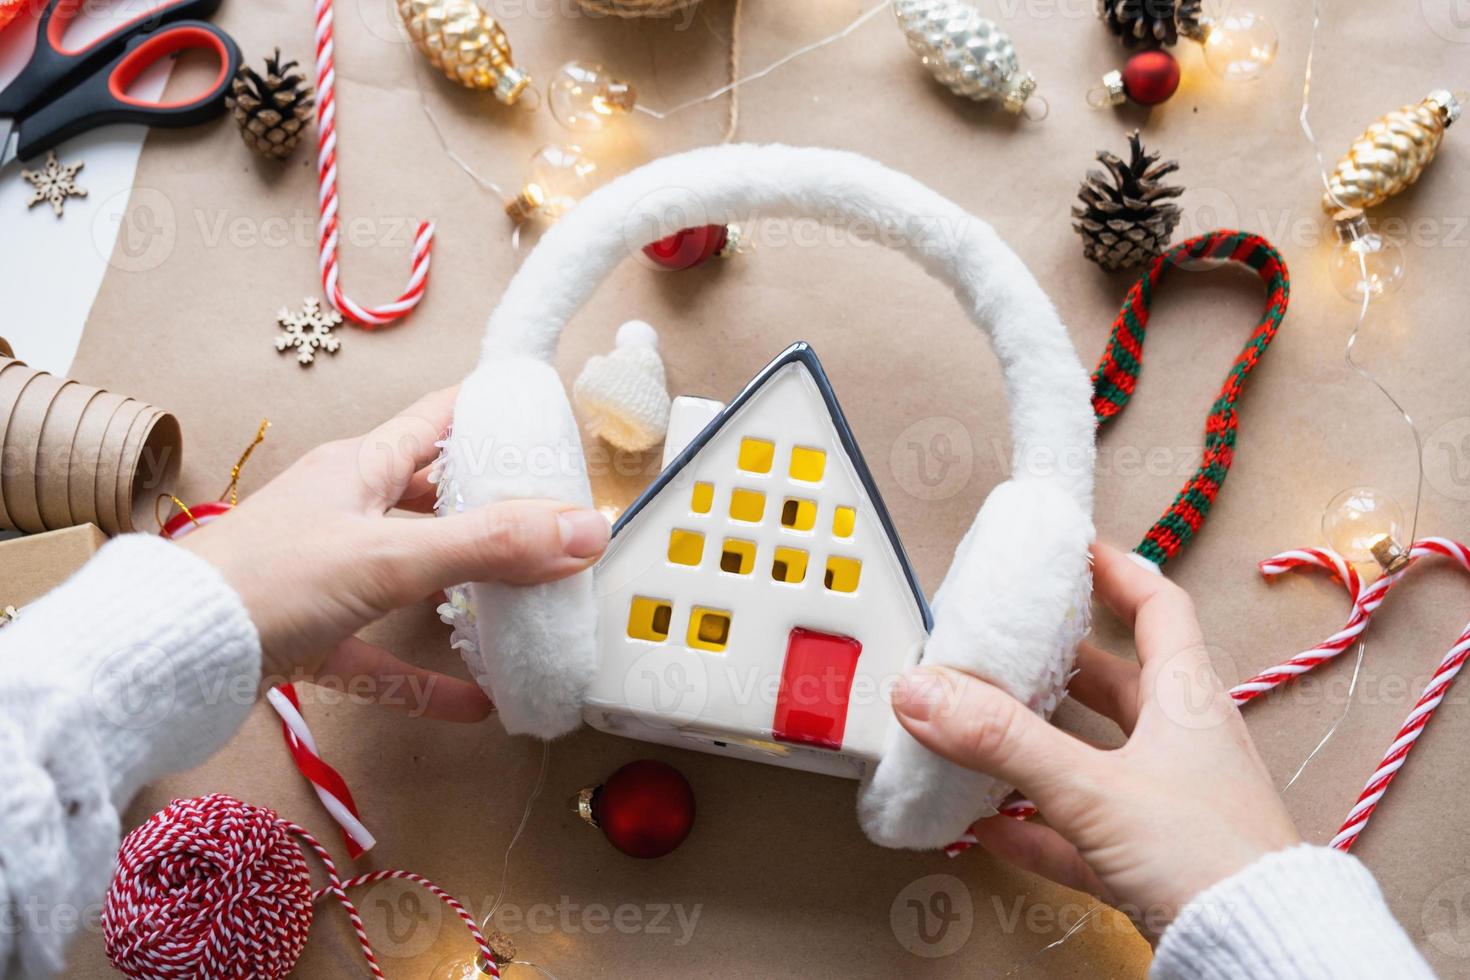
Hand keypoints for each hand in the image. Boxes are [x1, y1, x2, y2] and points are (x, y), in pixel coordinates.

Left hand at [177, 387, 609, 721]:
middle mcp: (346, 509)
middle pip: (433, 498)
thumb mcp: (392, 555)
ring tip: (523, 605)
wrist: (168, 654)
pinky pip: (381, 652)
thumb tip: (588, 530)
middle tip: (554, 527)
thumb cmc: (269, 579)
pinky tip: (475, 703)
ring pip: (412, 574)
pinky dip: (425, 676)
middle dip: (492, 510)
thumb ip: (492, 546)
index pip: (440, 419)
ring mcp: (326, 573)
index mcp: (362, 467)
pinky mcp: (309, 633)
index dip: (494, 413)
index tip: (549, 424)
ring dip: (465, 591)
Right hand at [890, 541, 1299, 938]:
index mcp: (1186, 700)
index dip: (1117, 571)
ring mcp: (1170, 805)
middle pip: (1117, 684)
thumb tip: (923, 690)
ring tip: (981, 734)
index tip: (1072, 549)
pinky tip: (991, 827)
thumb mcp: (1091, 786)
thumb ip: (1001, 739)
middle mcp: (1183, 744)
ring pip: (1095, 758)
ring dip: (1038, 748)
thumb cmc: (1207, 855)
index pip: (1158, 608)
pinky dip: (1035, 826)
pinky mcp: (1154, 862)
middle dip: (1056, 665)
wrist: (1258, 953)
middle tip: (1004, 647)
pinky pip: (1084, 831)